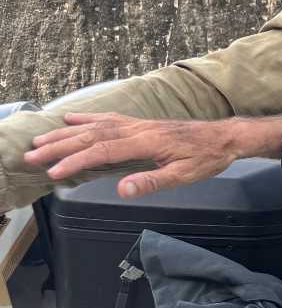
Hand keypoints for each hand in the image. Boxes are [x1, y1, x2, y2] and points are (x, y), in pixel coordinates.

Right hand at [25, 111, 281, 197]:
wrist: (224, 137)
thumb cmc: (206, 158)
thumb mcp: (184, 175)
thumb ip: (152, 181)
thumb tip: (122, 190)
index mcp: (146, 142)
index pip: (102, 151)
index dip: (76, 161)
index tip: (53, 172)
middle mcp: (136, 129)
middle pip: (90, 136)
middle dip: (59, 147)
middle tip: (31, 156)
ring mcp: (137, 124)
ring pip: (94, 126)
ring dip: (65, 133)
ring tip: (39, 141)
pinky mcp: (139, 123)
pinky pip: (107, 118)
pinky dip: (86, 118)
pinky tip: (69, 119)